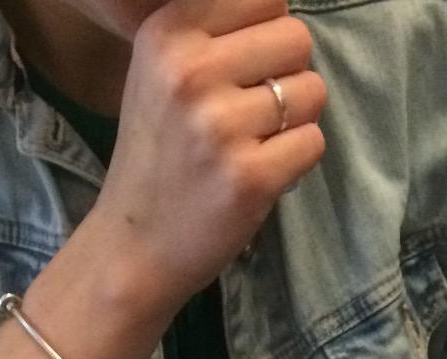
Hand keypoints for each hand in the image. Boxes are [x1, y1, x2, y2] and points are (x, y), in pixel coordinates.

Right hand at [89, 0, 327, 320]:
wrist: (133, 247)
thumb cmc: (158, 154)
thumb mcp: (161, 70)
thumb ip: (212, 31)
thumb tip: (279, 8)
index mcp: (168, 33)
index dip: (267, 33)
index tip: (246, 67)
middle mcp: (191, 72)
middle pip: (296, 37)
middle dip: (288, 73)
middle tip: (254, 110)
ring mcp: (221, 127)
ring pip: (312, 91)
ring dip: (295, 119)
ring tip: (255, 142)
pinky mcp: (250, 177)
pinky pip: (313, 142)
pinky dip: (296, 160)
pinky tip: (260, 173)